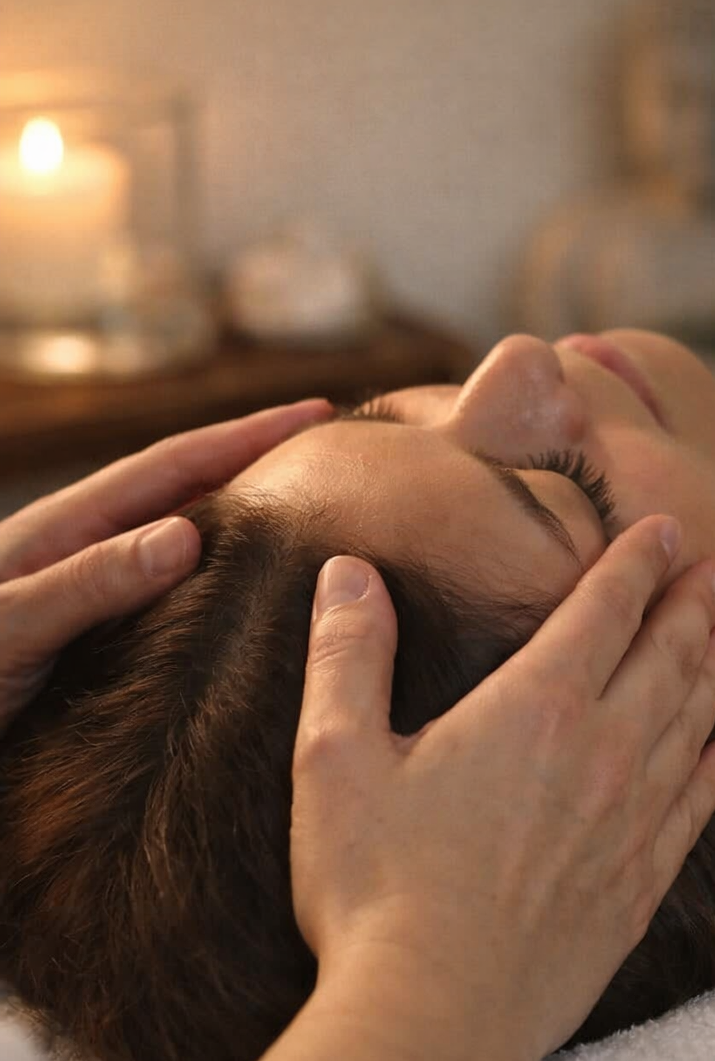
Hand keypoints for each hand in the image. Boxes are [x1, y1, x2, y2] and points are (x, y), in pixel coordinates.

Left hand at [0, 399, 331, 731]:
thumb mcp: (7, 628)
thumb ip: (86, 582)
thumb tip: (186, 533)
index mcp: (65, 532)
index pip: (174, 467)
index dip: (248, 437)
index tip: (318, 413)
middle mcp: (82, 555)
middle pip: (187, 492)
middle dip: (259, 465)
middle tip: (336, 454)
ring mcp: (88, 598)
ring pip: (182, 545)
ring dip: (245, 524)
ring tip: (310, 519)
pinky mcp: (92, 647)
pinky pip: (172, 602)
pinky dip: (218, 587)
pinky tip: (251, 607)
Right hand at [290, 517, 714, 1060]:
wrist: (435, 1020)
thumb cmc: (374, 888)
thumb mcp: (334, 758)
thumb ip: (348, 656)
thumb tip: (348, 572)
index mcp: (536, 707)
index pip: (604, 611)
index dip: (637, 564)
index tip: (664, 530)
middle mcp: (602, 753)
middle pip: (664, 660)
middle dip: (691, 609)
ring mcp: (630, 824)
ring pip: (690, 726)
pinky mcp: (638, 889)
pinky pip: (698, 812)